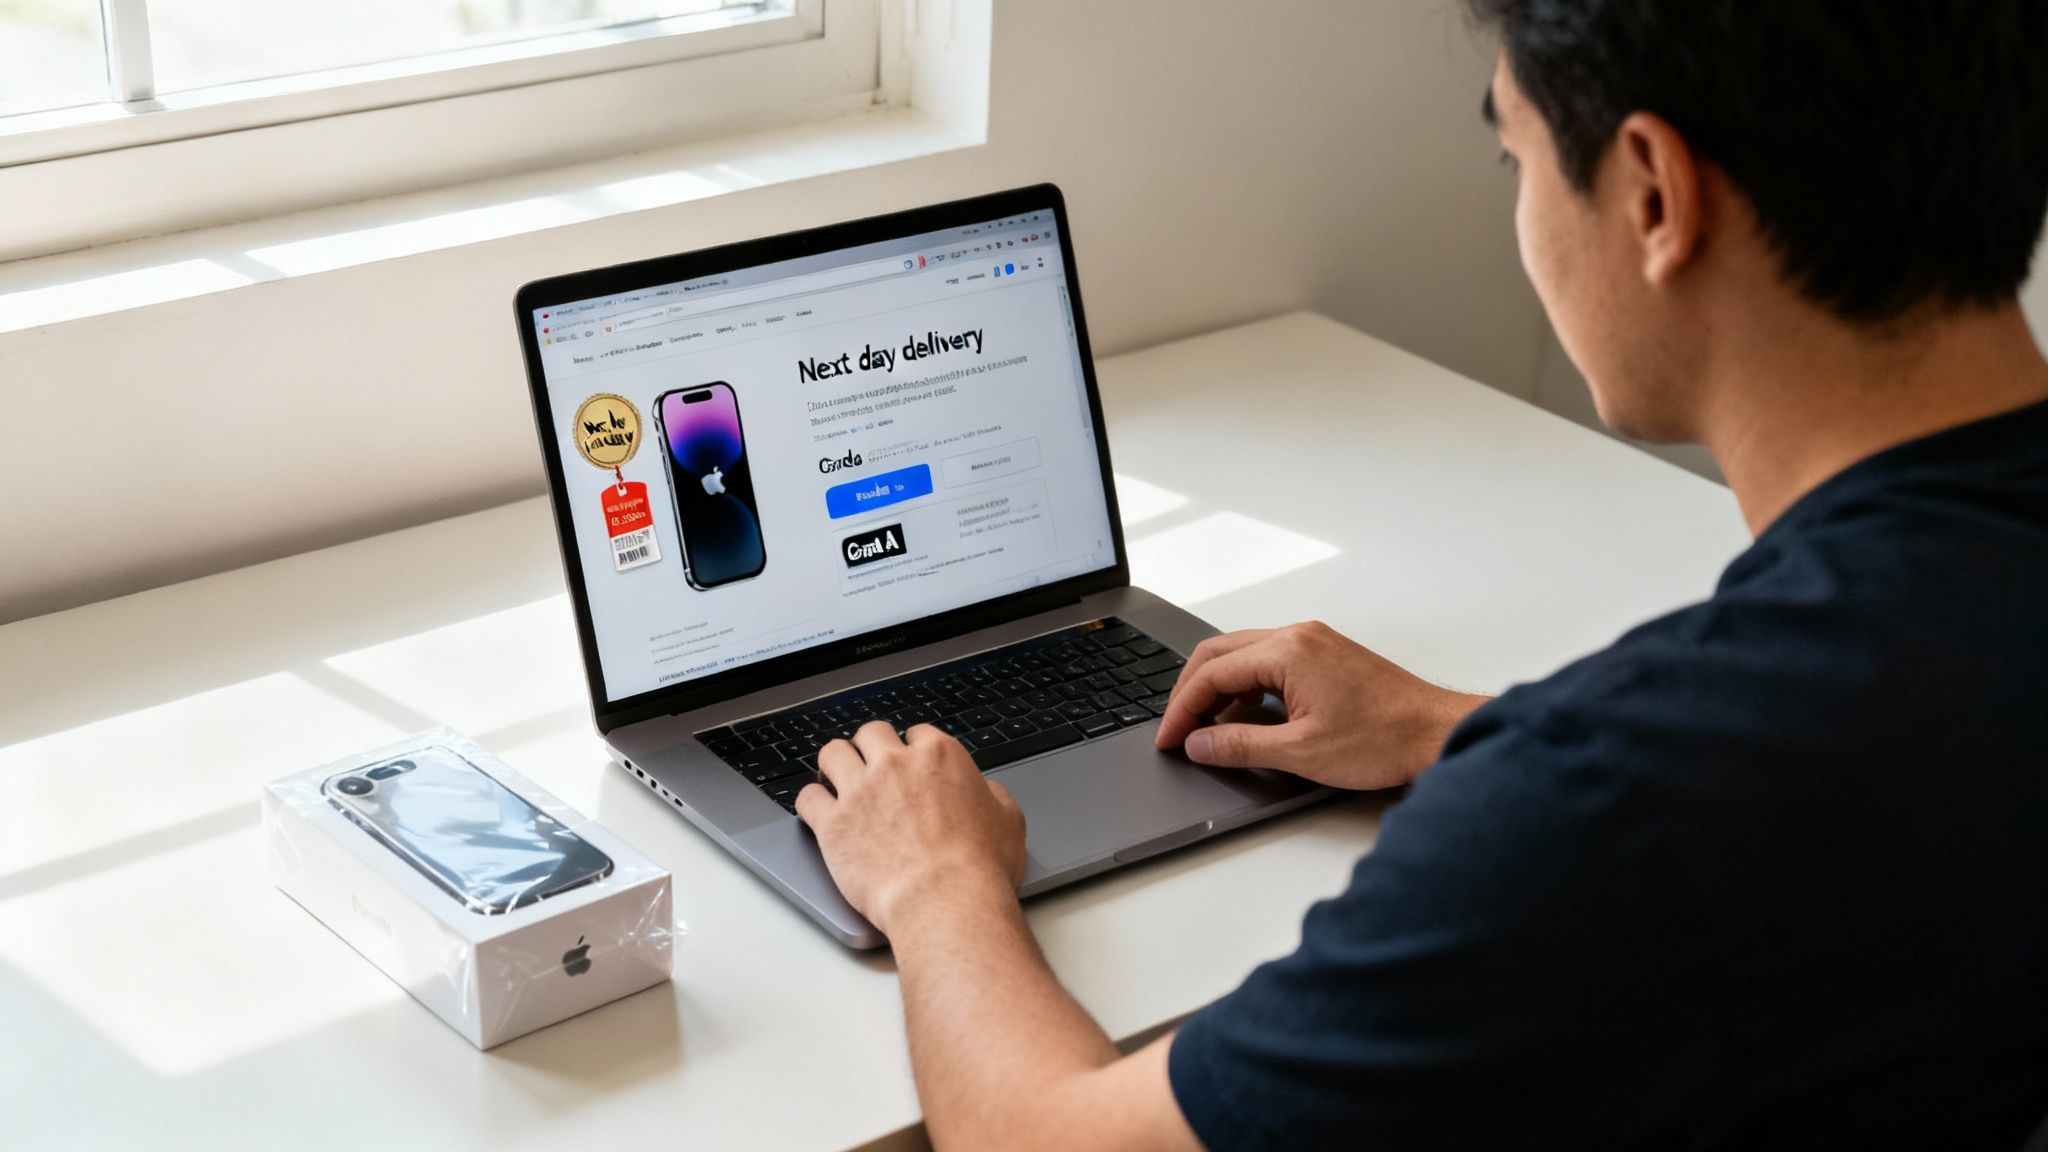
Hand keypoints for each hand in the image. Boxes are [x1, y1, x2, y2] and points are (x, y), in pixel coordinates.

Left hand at [797, 720, 1027, 934]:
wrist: (945, 900)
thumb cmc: (979, 866)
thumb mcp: (1008, 820)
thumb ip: (993, 795)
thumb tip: (987, 792)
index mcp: (938, 756)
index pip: (917, 734)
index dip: (913, 749)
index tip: (910, 764)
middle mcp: (895, 765)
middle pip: (870, 733)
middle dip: (871, 748)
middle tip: (872, 766)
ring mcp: (860, 791)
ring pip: (832, 753)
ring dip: (835, 764)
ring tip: (838, 778)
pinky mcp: (833, 824)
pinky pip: (807, 797)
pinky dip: (811, 801)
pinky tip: (818, 810)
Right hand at [1153, 621, 1489, 790]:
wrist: (1436, 733)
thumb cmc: (1384, 738)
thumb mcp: (1300, 752)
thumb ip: (1240, 745)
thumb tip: (1200, 743)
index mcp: (1288, 651)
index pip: (1212, 672)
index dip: (1182, 708)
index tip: (1170, 738)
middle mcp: (1299, 636)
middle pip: (1220, 653)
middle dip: (1191, 692)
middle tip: (1177, 729)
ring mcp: (1314, 642)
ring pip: (1244, 655)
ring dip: (1218, 688)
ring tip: (1206, 727)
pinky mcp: (1326, 655)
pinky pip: (1270, 661)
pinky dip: (1246, 686)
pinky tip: (1246, 717)